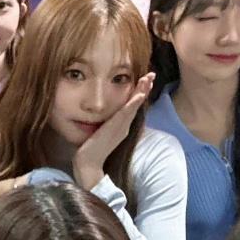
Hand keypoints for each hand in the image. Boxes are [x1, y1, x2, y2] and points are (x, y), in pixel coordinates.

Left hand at [72, 72, 155, 190]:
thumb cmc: (90, 149)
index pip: (131, 106)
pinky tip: (139, 95)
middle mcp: (124, 126)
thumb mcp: (99, 132)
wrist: (88, 164)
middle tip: (151, 75)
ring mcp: (121, 127)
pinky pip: (126, 113)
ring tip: (148, 79)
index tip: (144, 81)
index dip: (139, 93)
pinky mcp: (116, 129)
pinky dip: (133, 103)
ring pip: (133, 106)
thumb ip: (103, 124)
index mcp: (121, 126)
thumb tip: (100, 117)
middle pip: (136, 104)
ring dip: (142, 91)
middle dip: (144, 88)